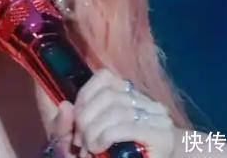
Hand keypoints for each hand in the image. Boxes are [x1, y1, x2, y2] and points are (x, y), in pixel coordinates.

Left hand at [47, 68, 175, 157]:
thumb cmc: (112, 155)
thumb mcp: (83, 137)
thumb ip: (67, 124)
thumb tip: (64, 106)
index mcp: (130, 96)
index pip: (105, 77)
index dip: (85, 96)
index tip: (76, 122)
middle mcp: (147, 102)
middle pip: (108, 95)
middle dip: (86, 118)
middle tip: (80, 142)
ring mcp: (158, 118)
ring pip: (116, 110)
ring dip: (94, 132)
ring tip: (89, 149)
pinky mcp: (162, 137)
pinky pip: (123, 127)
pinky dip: (105, 137)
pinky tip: (98, 148)